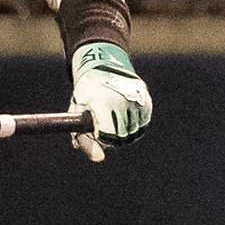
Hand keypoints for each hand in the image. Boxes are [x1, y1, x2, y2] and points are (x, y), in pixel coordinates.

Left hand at [69, 42, 150, 161]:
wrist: (103, 65)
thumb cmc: (86, 93)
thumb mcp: (78, 114)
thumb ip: (85, 139)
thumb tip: (99, 159)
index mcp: (104, 103)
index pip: (107, 136)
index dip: (101, 136)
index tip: (97, 127)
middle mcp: (123, 101)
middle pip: (122, 137)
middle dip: (113, 136)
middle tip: (106, 123)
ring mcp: (137, 100)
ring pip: (134, 132)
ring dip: (124, 132)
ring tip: (115, 119)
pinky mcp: (146, 100)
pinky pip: (143, 124)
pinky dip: (134, 125)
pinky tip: (125, 116)